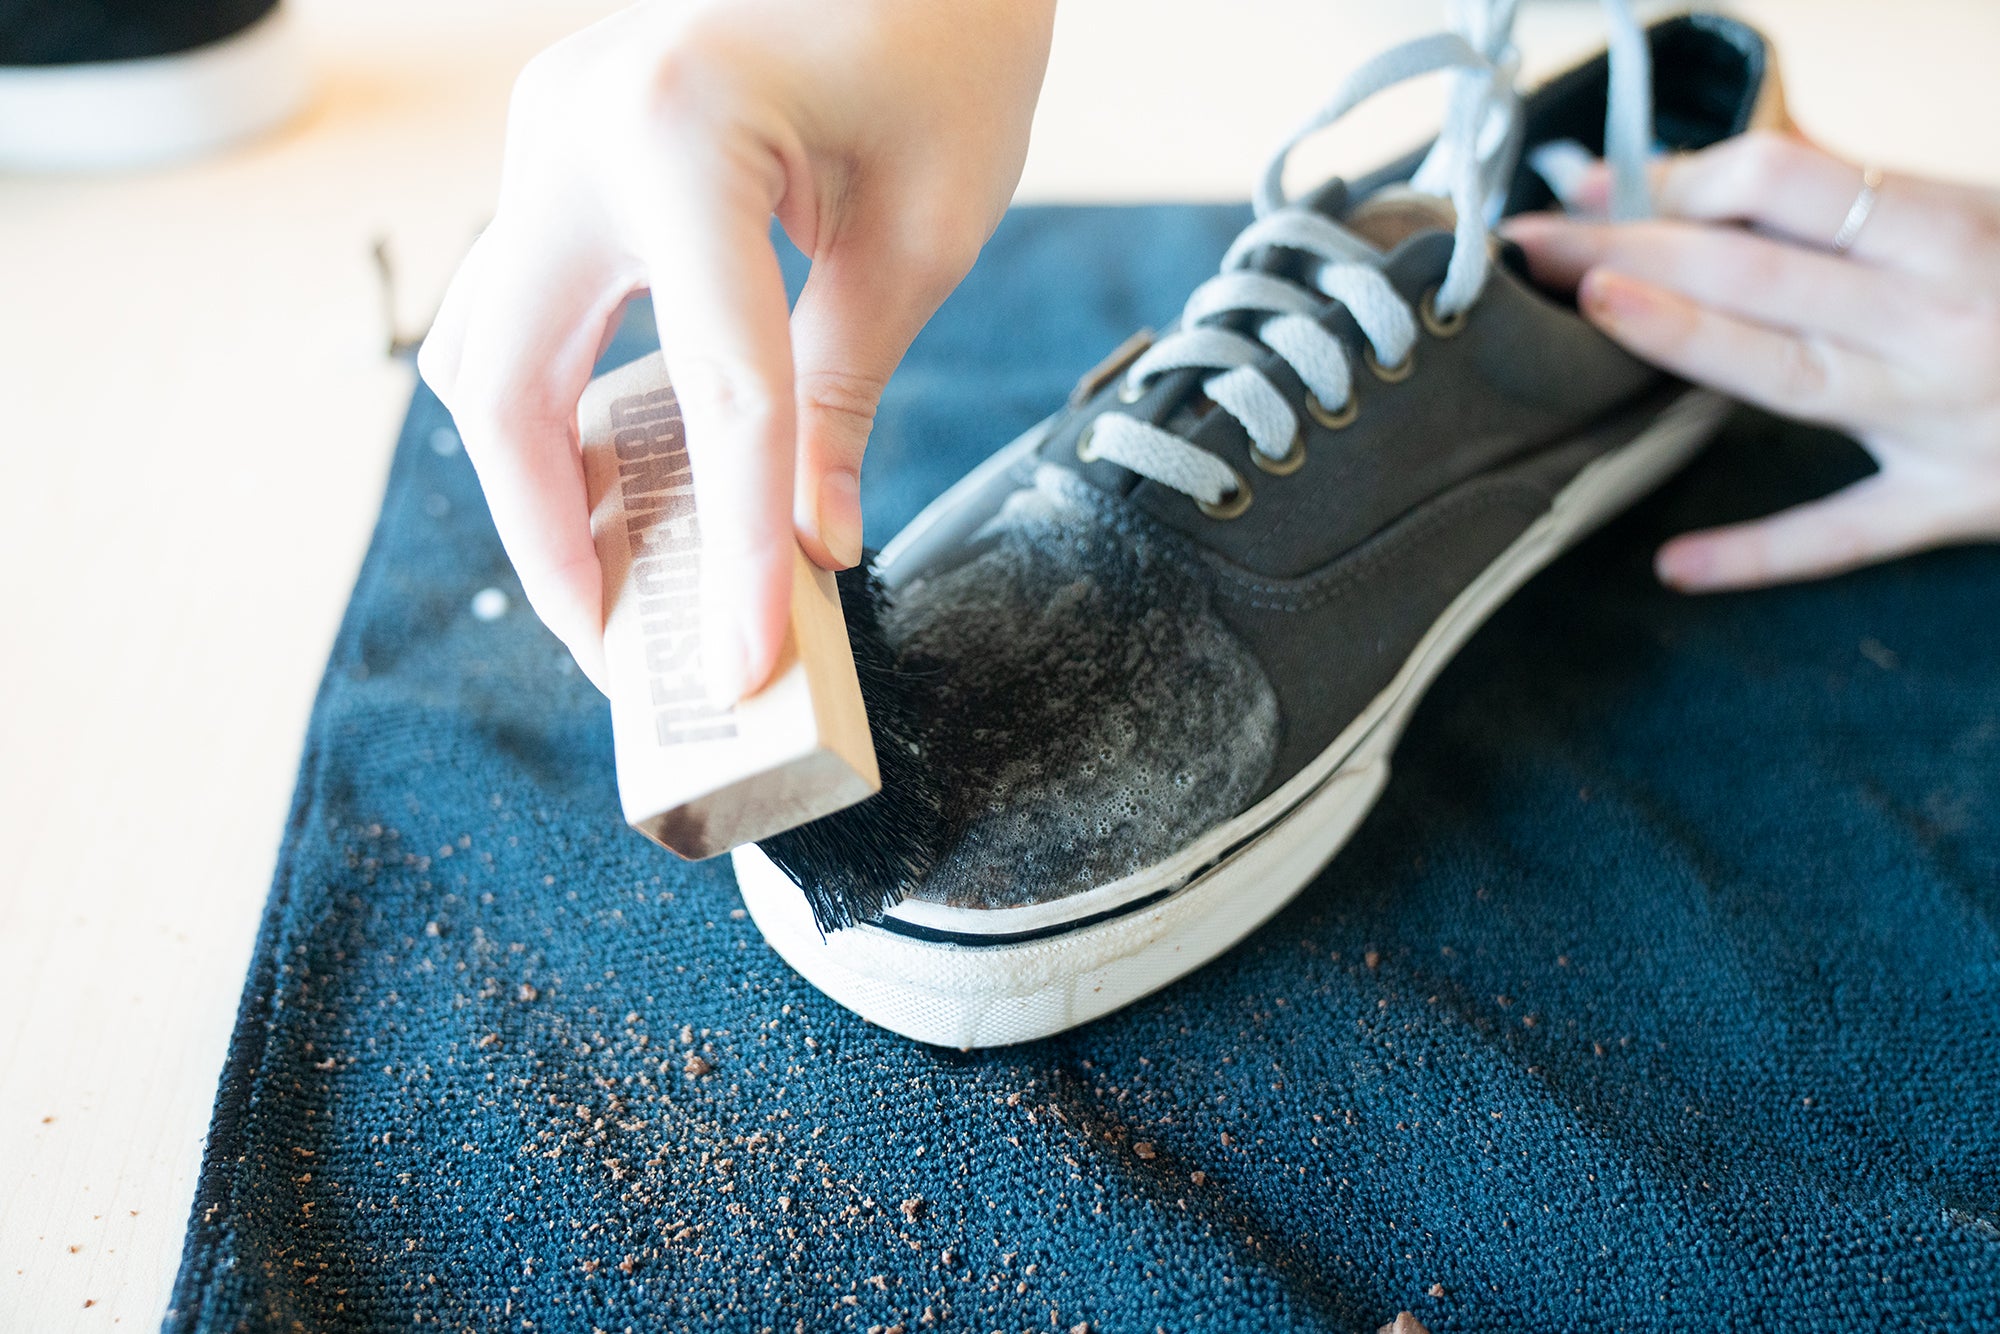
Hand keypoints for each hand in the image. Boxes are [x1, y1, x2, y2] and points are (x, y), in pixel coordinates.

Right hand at [419, 0, 1053, 697]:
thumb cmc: (945, 46)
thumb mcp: (919, 234)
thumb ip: (843, 395)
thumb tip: (811, 549)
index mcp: (683, 139)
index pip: (710, 392)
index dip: (732, 545)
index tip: (741, 664)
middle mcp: (574, 132)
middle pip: (503, 388)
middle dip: (552, 539)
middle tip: (618, 651)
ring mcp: (548, 132)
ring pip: (487, 353)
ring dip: (539, 480)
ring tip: (619, 581)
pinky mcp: (559, 149)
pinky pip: (526, 306)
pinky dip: (561, 406)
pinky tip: (625, 477)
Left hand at [1502, 130, 1999, 592]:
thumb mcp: (1973, 218)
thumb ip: (1851, 199)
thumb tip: (1714, 165)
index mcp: (1953, 231)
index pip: (1794, 183)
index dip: (1688, 177)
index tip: (1600, 186)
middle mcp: (1943, 320)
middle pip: (1761, 276)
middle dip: (1634, 246)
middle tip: (1532, 241)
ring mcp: (1944, 418)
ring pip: (1791, 379)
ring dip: (1685, 342)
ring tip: (1590, 311)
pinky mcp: (1952, 503)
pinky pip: (1845, 534)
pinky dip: (1762, 553)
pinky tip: (1675, 564)